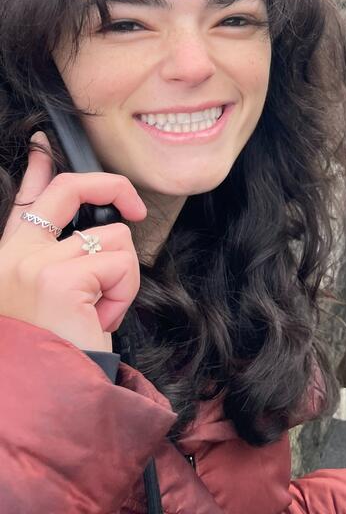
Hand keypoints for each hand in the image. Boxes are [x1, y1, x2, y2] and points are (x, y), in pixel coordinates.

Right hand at [0, 132, 146, 350]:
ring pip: (113, 238)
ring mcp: (34, 265)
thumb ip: (62, 260)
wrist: (44, 400)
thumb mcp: (53, 299)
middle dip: (112, 185)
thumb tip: (98, 229)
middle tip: (136, 210)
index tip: (47, 143)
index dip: (42, 166)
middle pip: (69, 189)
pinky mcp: (61, 279)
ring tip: (99, 312)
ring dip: (122, 277)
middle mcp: (13, 257)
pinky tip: (102, 320)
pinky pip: (121, 263)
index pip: (26, 198)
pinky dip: (124, 293)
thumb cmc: (56, 351)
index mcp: (9, 259)